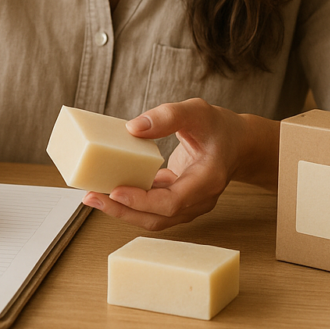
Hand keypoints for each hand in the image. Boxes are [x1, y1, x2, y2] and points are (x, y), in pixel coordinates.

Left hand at [83, 98, 278, 230]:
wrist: (238, 143)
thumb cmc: (219, 126)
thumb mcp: (197, 111)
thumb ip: (168, 116)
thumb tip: (133, 128)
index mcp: (207, 180)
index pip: (172, 202)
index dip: (142, 201)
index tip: (115, 192)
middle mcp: (199, 199)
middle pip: (158, 217)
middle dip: (122, 211)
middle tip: (91, 197)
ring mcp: (189, 203)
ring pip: (154, 217)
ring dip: (123, 210)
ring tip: (93, 196)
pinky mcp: (178, 199)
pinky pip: (153, 206)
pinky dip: (131, 200)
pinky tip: (109, 188)